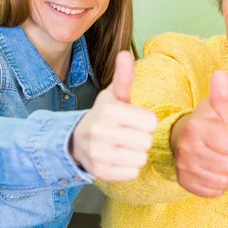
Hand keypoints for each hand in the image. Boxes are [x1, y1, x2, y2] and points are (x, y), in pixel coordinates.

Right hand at [71, 51, 157, 180]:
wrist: (76, 139)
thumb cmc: (105, 115)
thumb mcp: (115, 95)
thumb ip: (124, 77)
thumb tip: (125, 53)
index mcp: (108, 110)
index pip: (151, 122)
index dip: (146, 122)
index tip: (134, 120)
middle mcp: (100, 131)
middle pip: (147, 141)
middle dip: (142, 138)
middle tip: (129, 134)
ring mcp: (97, 153)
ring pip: (141, 159)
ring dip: (137, 154)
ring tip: (124, 146)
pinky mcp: (98, 172)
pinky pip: (132, 173)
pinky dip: (129, 168)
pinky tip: (118, 158)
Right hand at [171, 70, 227, 196]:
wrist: (182, 139)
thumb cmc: (206, 122)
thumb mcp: (216, 108)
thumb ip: (222, 94)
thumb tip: (221, 74)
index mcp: (196, 127)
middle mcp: (187, 149)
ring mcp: (184, 168)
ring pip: (225, 180)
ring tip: (227, 160)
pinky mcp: (185, 183)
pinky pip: (215, 192)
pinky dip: (222, 184)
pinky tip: (217, 170)